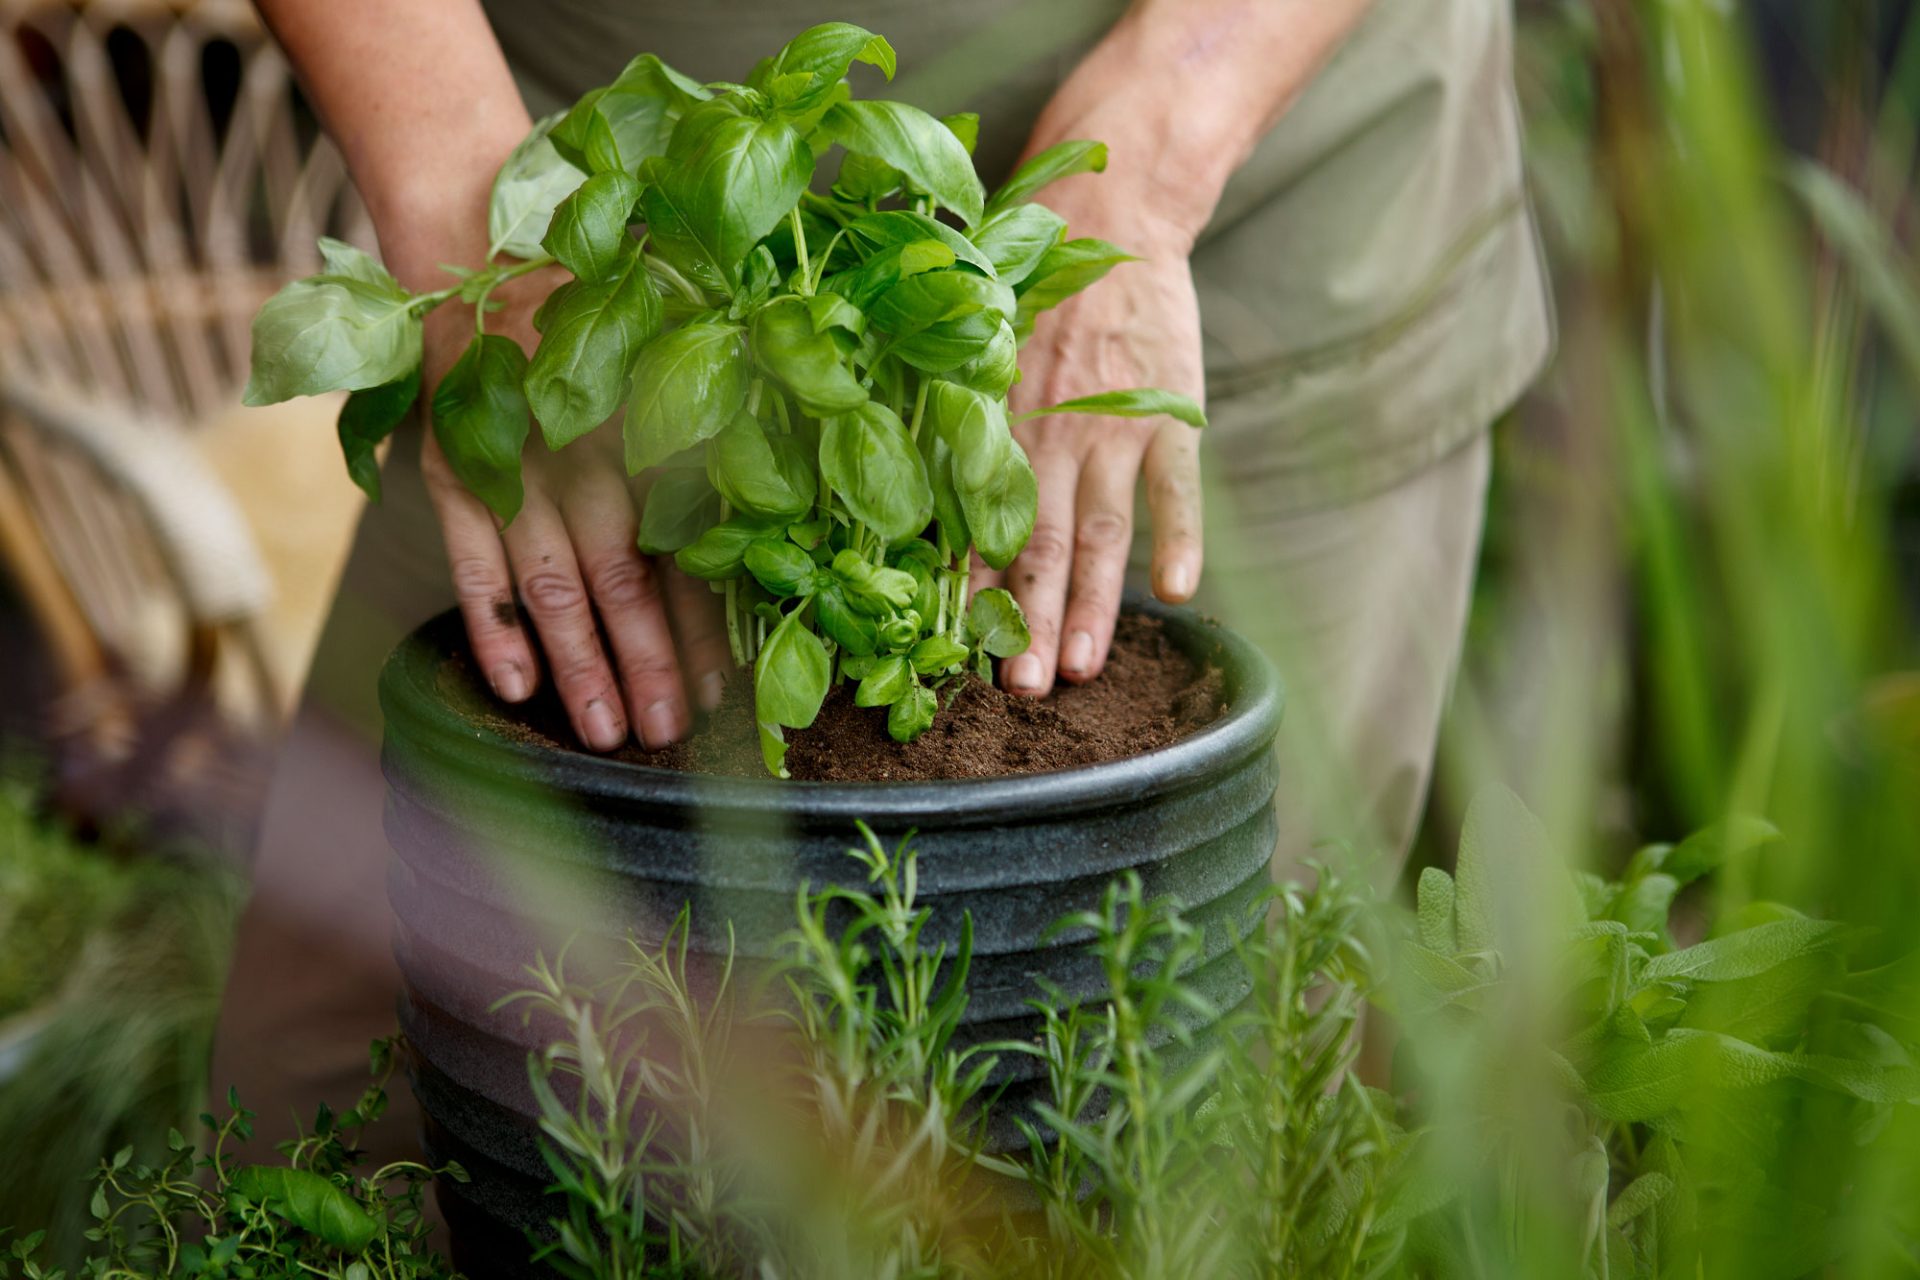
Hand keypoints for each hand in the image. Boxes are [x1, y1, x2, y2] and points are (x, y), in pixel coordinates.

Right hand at [418, 273, 730, 750]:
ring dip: (580, 666)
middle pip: (624, 582)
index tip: (723, 692)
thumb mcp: (669, 350)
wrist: (481, 240)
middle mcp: (585, 455)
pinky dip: (491, 625)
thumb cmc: (597, 306)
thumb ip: (713, 428)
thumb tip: (780, 514)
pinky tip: (514, 687)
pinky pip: (472, 562)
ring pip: (554, 587)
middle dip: (647, 666)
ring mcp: (513, 467)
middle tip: (666, 736)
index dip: (703, 626)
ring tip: (603, 734)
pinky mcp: (451, 470)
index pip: (685, 549)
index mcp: (649, 429)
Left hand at [976, 203, 1204, 695]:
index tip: (961, 653)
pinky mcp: (1171, 412)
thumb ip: (949, 418)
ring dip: (1091, 604)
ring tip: (1080, 669)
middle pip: (1037, 545)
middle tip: (1019, 689)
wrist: (1110, 216)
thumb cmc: (1027, 287)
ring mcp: (1114, 426)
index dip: (971, 591)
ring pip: (1101, 533)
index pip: (978, 523)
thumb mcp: (970, 346)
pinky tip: (1177, 592)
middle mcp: (1049, 433)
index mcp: (993, 422)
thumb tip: (908, 494)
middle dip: (1026, 621)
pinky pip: (1178, 488)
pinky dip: (1181, 538)